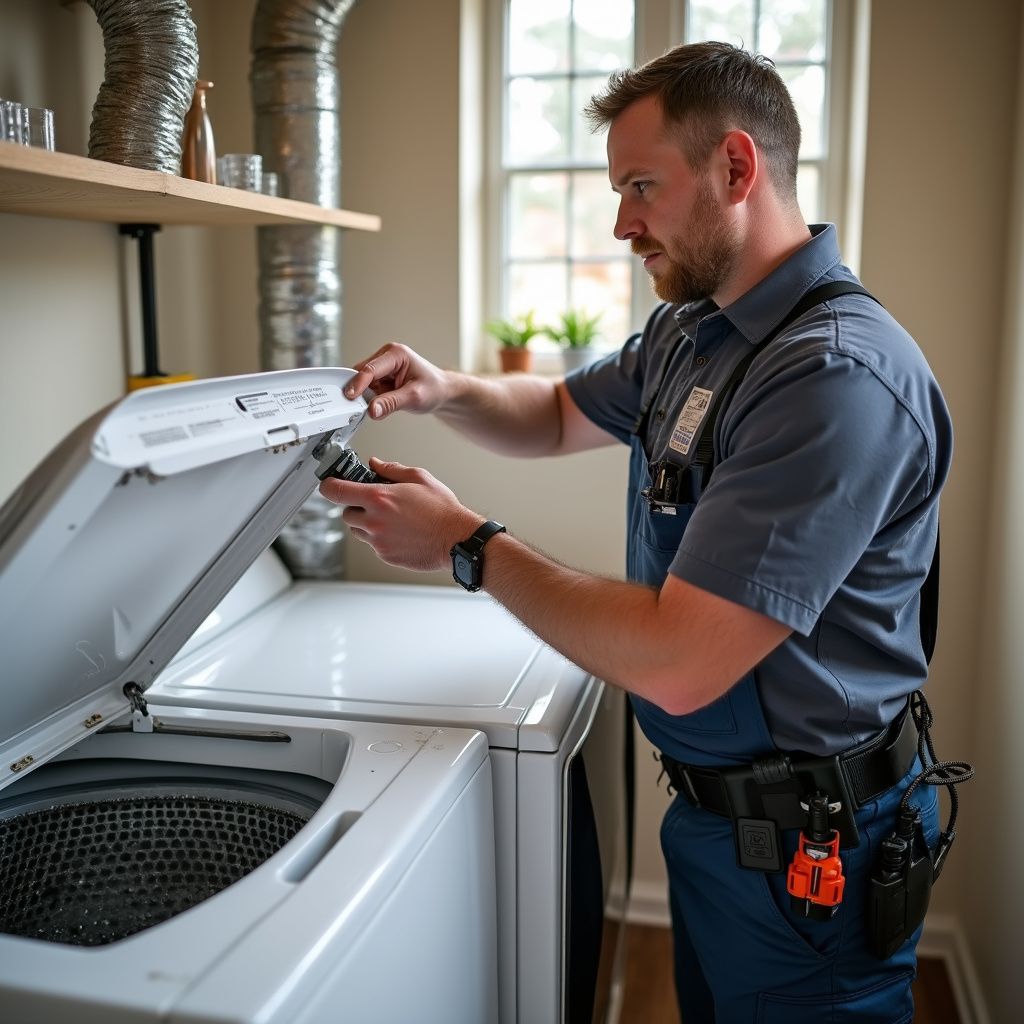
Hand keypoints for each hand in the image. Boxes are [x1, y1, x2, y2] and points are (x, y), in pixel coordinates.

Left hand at [318, 458, 482, 571]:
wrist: (456, 539)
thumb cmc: (442, 509)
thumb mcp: (419, 478)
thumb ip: (391, 470)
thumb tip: (375, 464)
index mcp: (379, 498)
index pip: (336, 491)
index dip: (328, 486)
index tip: (329, 484)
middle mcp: (374, 520)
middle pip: (345, 513)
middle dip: (355, 506)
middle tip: (374, 503)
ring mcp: (378, 540)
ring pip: (357, 530)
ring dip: (366, 523)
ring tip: (391, 519)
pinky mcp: (385, 555)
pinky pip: (373, 544)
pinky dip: (380, 538)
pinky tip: (400, 532)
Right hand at [344, 343, 449, 420]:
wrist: (442, 392)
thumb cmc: (434, 388)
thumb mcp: (414, 397)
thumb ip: (391, 403)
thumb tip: (372, 410)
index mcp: (396, 354)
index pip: (371, 369)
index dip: (358, 383)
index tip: (350, 396)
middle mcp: (387, 357)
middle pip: (362, 373)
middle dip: (358, 390)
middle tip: (356, 406)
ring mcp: (383, 368)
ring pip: (362, 381)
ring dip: (363, 395)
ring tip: (371, 406)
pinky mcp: (381, 378)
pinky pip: (367, 388)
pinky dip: (367, 398)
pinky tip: (375, 405)